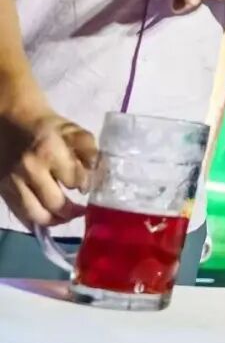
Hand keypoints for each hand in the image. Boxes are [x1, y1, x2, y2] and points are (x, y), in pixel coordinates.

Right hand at [0, 105, 96, 227]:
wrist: (10, 120)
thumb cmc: (46, 126)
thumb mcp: (73, 131)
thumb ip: (89, 150)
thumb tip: (97, 173)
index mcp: (49, 152)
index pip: (74, 180)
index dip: (86, 186)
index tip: (91, 188)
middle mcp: (29, 170)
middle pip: (54, 204)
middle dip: (71, 212)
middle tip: (81, 211)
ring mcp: (12, 182)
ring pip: (35, 215)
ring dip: (54, 221)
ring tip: (66, 218)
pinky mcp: (2, 189)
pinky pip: (19, 214)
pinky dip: (35, 221)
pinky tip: (48, 218)